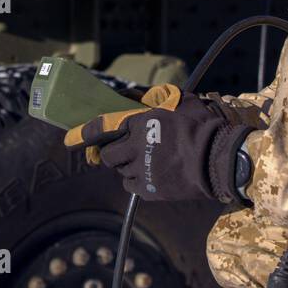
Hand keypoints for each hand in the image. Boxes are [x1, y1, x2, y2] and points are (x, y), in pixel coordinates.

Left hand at [64, 84, 253, 202]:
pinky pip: (133, 186)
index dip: (84, 132)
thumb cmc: (201, 126)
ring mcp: (142, 171)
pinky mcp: (151, 190)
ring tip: (147, 161)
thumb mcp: (179, 101)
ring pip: (121, 171)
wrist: (217, 160)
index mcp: (140, 123)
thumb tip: (135, 97)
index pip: (103, 127)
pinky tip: (151, 175)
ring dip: (128, 166)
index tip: (69, 138)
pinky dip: (138, 181)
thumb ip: (154, 98)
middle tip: (126, 150)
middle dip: (113, 152)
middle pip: (109, 155)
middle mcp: (136, 148)